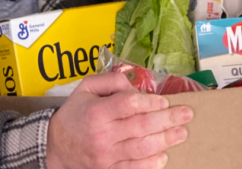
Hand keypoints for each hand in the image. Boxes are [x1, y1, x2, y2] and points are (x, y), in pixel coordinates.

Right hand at [46, 73, 193, 168]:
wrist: (55, 147)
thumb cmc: (75, 113)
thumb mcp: (86, 88)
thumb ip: (110, 80)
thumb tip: (136, 85)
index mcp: (97, 111)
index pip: (129, 105)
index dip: (150, 102)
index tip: (164, 102)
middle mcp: (102, 135)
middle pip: (141, 126)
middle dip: (167, 120)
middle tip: (186, 115)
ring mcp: (106, 156)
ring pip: (142, 148)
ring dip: (165, 140)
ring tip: (182, 133)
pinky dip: (151, 164)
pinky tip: (163, 155)